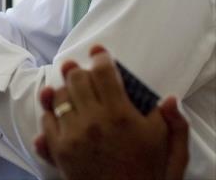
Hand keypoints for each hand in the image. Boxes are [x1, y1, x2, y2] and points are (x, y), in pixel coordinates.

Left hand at [34, 46, 188, 179]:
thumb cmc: (148, 174)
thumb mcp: (171, 149)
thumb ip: (173, 122)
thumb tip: (168, 99)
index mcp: (120, 115)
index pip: (103, 73)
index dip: (100, 58)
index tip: (98, 52)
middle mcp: (93, 121)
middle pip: (75, 79)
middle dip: (78, 70)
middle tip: (80, 68)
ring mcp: (72, 134)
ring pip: (58, 96)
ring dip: (64, 89)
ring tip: (71, 90)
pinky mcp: (58, 148)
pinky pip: (46, 119)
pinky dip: (51, 111)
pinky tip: (58, 109)